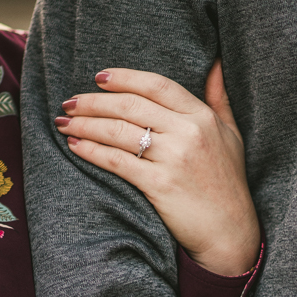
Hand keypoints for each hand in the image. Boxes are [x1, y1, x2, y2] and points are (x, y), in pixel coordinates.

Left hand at [55, 62, 260, 276]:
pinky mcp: (159, 185)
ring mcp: (173, 159)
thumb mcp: (232, 135)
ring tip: (64, 122)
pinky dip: (91, 151)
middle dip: (93, 101)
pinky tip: (76, 145)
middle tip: (70, 102)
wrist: (230, 232)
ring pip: (118, 131)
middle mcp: (188, 133)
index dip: (124, 78)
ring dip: (86, 123)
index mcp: (202, 117)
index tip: (99, 78)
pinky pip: (116, 161)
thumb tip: (215, 63)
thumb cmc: (228, 184)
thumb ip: (219, 98)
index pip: (157, 85)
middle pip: (130, 105)